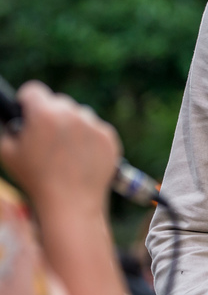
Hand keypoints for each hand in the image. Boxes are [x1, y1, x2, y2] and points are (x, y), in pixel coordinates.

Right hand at [0, 82, 129, 294]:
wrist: (71, 204)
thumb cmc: (34, 179)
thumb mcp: (6, 152)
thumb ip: (4, 127)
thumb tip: (7, 116)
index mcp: (44, 113)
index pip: (33, 90)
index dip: (27, 102)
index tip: (27, 114)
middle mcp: (72, 114)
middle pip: (57, 102)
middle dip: (49, 115)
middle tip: (45, 139)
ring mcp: (94, 125)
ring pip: (79, 114)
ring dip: (71, 125)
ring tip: (63, 151)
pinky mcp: (109, 137)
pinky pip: (96, 129)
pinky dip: (88, 138)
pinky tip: (80, 157)